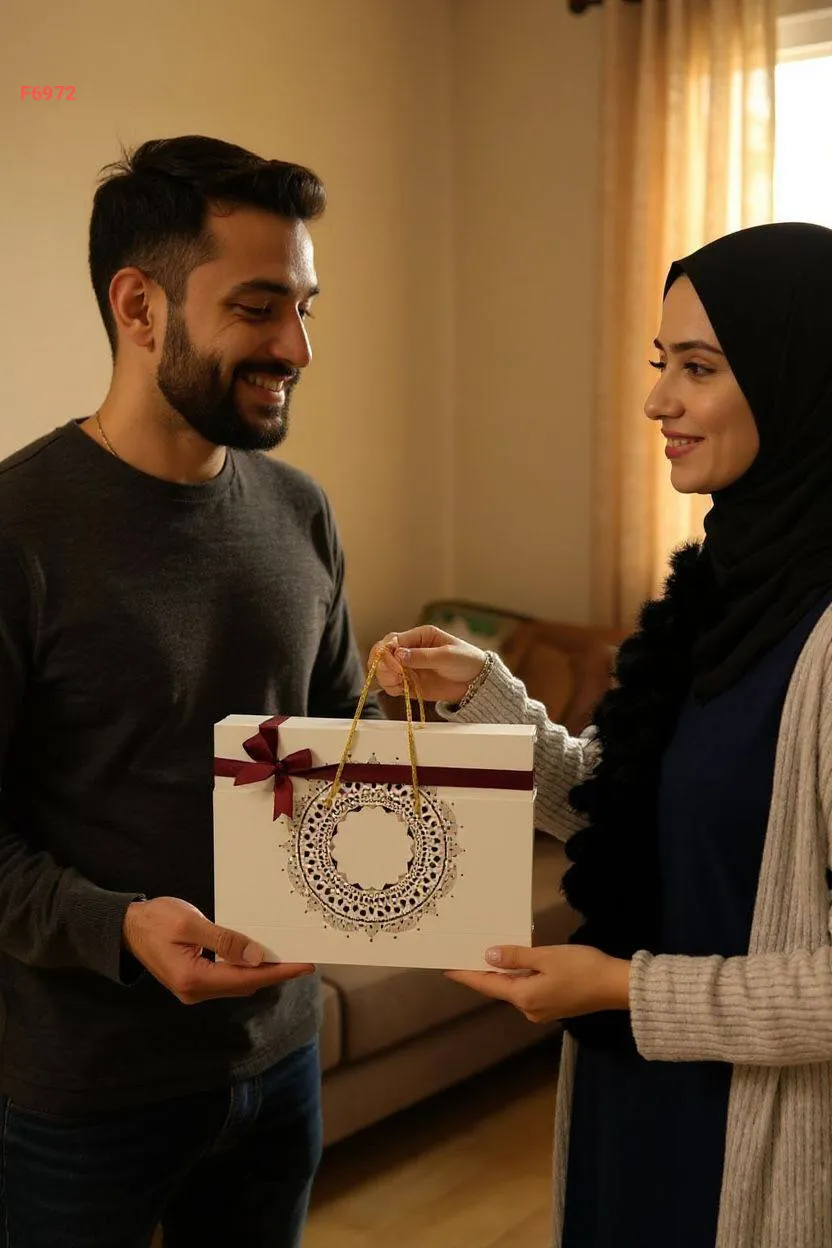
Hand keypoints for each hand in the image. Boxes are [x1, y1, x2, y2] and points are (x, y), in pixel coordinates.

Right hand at [122, 897, 314, 1004]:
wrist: (126, 927)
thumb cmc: (156, 919)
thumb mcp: (191, 924)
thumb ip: (225, 940)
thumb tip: (257, 957)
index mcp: (194, 979)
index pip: (247, 979)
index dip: (278, 972)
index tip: (304, 965)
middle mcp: (195, 991)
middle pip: (245, 985)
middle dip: (275, 973)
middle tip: (303, 958)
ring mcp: (193, 990)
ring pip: (237, 984)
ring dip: (262, 972)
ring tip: (287, 957)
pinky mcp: (193, 982)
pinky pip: (227, 979)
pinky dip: (246, 969)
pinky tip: (259, 957)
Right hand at [370, 625, 486, 703]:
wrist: (477, 682)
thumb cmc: (466, 661)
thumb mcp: (446, 656)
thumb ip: (422, 656)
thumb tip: (398, 654)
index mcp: (419, 636)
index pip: (392, 640)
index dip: (387, 652)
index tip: (393, 665)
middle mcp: (410, 650)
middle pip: (382, 654)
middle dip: (382, 665)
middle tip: (395, 676)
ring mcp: (408, 668)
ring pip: (383, 671)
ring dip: (385, 677)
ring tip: (400, 683)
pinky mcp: (410, 684)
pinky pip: (392, 686)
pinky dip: (391, 688)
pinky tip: (401, 690)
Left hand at [445, 944, 630, 1023]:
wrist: (616, 986)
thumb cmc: (581, 968)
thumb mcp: (546, 957)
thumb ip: (516, 957)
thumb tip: (489, 956)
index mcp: (523, 997)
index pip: (486, 984)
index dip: (466, 975)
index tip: (447, 968)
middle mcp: (528, 1008)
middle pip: (500, 987)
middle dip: (485, 970)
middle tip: (467, 951)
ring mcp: (542, 1009)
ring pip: (515, 988)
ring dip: (505, 972)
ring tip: (490, 951)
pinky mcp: (554, 1005)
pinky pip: (529, 989)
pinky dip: (521, 976)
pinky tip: (519, 961)